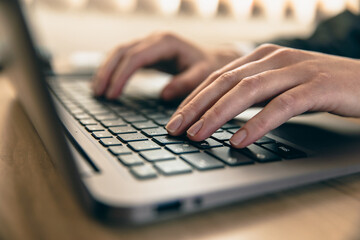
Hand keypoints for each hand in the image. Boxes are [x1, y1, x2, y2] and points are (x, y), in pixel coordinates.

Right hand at [92, 32, 239, 100]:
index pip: (136, 57)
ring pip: (119, 53)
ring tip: (96, 90)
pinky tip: (106, 83)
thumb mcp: (203, 75)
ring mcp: (149, 44)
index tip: (113, 95)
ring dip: (106, 70)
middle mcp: (155, 39)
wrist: (213, 59)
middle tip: (98, 93)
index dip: (121, 76)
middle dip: (108, 72)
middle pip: (122, 51)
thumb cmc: (208, 67)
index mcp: (166, 42)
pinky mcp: (147, 52)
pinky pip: (124, 58)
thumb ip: (186, 83)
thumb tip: (164, 94)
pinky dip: (113, 70)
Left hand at [165, 44, 359, 147]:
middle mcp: (274, 58)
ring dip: (218, 115)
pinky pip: (281, 106)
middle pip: (225, 82)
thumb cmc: (318, 85)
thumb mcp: (277, 84)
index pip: (217, 77)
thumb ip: (251, 93)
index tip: (175, 118)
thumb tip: (219, 113)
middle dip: (196, 106)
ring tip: (197, 136)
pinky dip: (257, 124)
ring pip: (247, 91)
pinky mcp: (316, 86)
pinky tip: (239, 140)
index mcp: (261, 56)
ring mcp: (295, 70)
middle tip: (175, 128)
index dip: (193, 98)